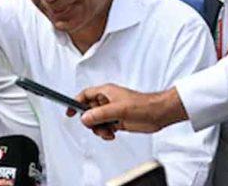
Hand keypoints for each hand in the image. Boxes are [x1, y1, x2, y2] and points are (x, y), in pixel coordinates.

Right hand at [68, 85, 185, 139]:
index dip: (75, 102)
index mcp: (106, 92)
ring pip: (96, 121)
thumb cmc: (143, 105)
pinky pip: (105, 127)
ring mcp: (112, 111)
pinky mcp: (118, 121)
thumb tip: (85, 117)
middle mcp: (107, 101)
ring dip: (99, 129)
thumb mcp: (118, 109)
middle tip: (96, 126)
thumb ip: (100, 114)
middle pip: (89, 111)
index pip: (84, 95)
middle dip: (90, 121)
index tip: (70, 112)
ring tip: (107, 132)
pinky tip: (112, 134)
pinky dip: (105, 132)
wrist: (158, 114)